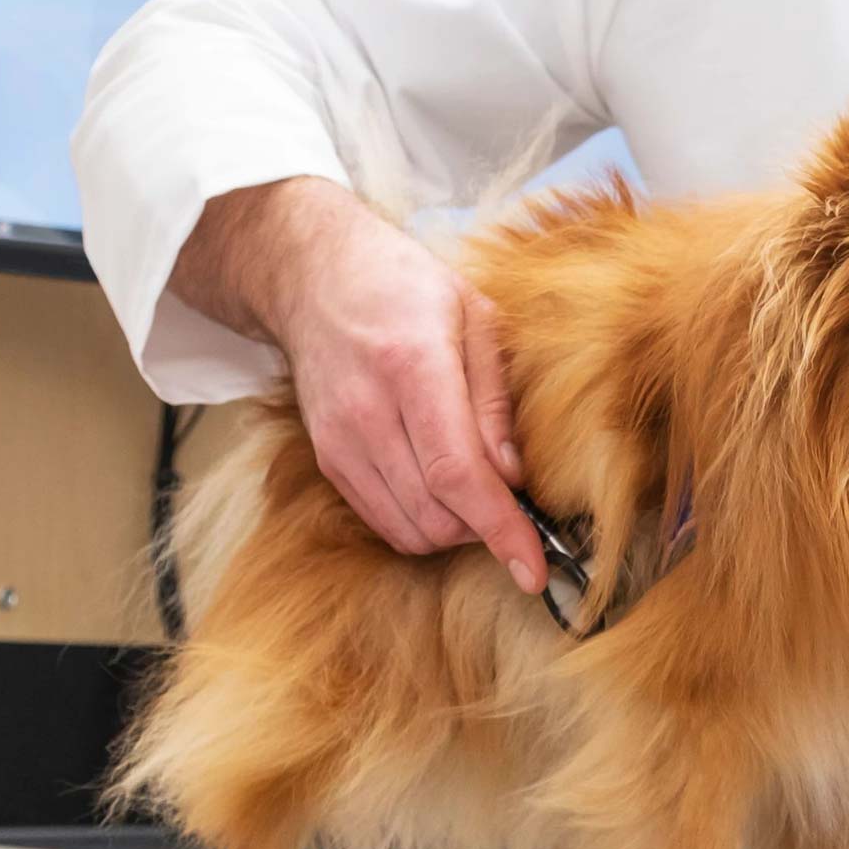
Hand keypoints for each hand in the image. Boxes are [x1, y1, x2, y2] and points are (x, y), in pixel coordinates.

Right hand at [175, 178, 545, 595]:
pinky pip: (382, 521)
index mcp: (413, 367)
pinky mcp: (327, 459)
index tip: (533, 571)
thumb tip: (515, 478)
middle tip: (516, 502)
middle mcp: (368, 412)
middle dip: (486, 528)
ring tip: (479, 493)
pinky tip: (442, 491)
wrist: (315, 277)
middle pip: (436, 514)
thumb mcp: (475, 316)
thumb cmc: (405, 287)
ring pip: (409, 530)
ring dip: (455, 531)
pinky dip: (421, 524)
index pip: (459, 475)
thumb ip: (495, 400)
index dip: (501, 530)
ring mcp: (340, 440)